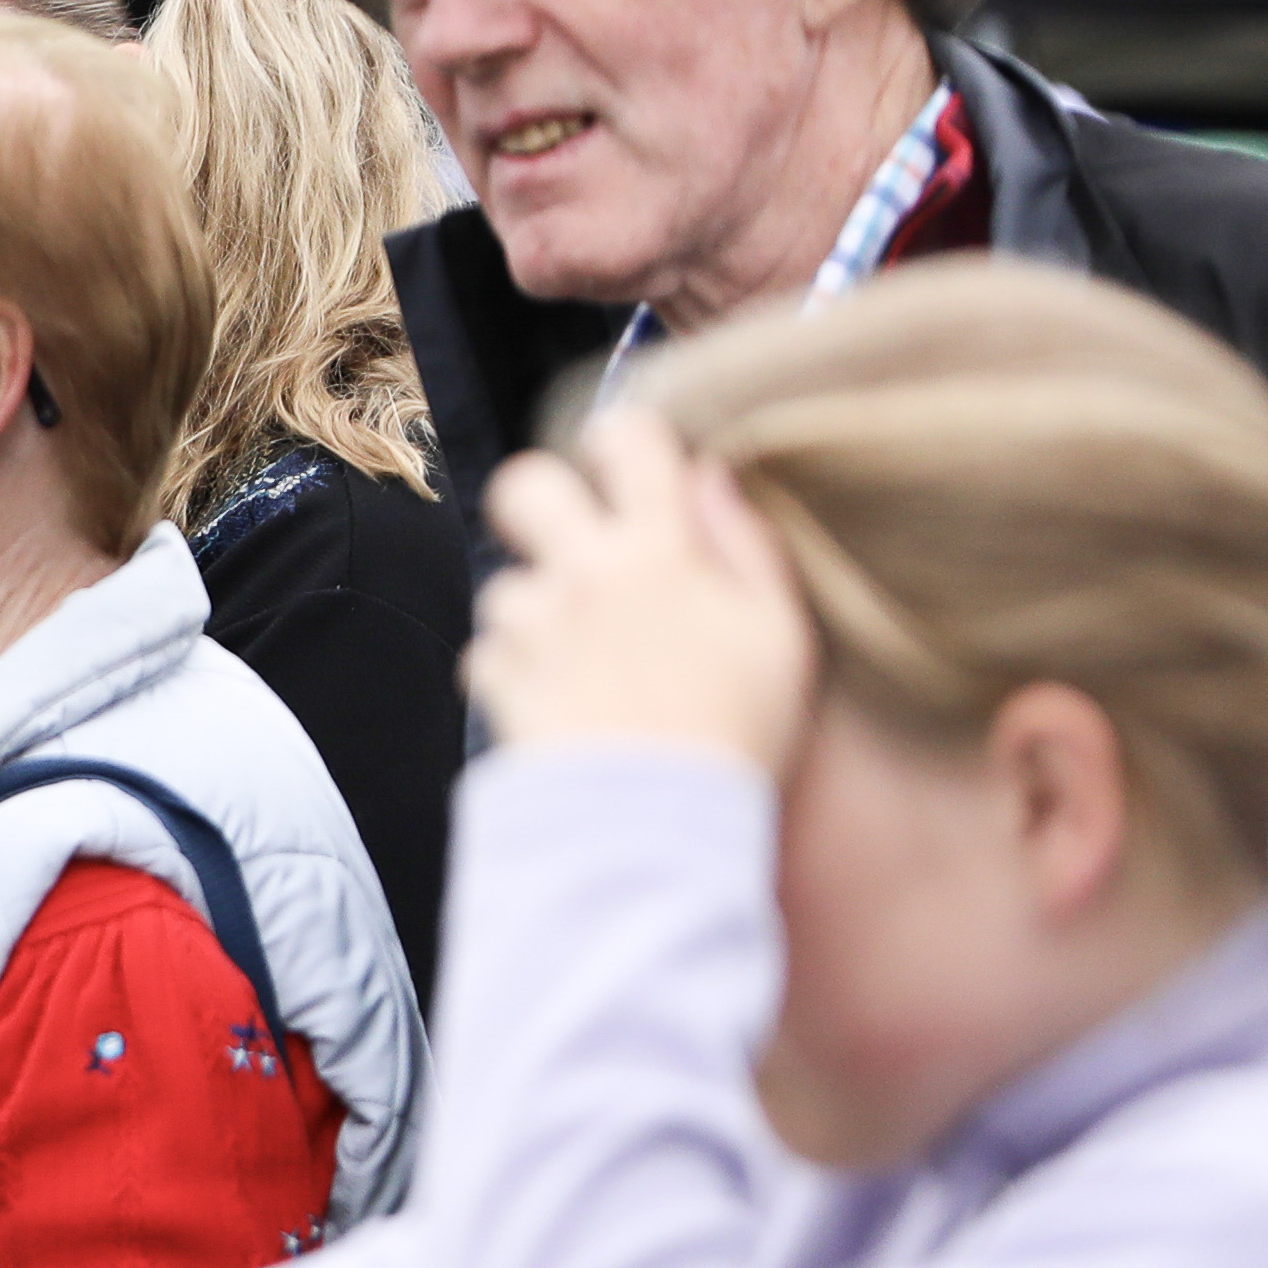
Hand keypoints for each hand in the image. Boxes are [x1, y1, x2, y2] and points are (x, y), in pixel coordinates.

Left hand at [466, 418, 813, 771]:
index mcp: (662, 550)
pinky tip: (560, 701)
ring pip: (506, 581)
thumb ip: (746, 545)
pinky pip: (488, 652)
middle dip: (543, 501)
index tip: (635, 470)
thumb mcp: (779, 636)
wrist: (660, 828)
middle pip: (523, 482)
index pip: (626, 439)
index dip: (627, 441)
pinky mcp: (497, 678)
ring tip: (587, 659)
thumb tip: (712, 475)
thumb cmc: (736, 733)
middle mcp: (586, 572)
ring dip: (536, 610)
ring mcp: (534, 625)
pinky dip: (514, 670)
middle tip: (575, 541)